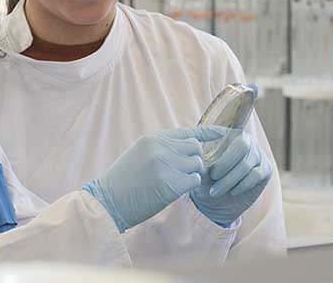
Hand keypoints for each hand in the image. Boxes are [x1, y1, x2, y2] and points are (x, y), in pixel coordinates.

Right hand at [82, 126, 225, 232]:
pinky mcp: (170, 184)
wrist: (109, 200)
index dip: (208, 132)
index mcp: (153, 138)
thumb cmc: (124, 180)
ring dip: (192, 174)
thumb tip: (188, 148)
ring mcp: (166, 165)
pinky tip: (176, 190)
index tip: (223, 132)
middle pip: (196, 148)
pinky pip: (194, 180)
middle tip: (185, 172)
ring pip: (197, 164)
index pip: (188, 132)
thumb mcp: (139, 153)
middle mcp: (160, 148)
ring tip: (177, 181)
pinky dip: (190, 185)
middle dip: (195, 160)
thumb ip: (162, 147)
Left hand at [190, 130, 271, 227]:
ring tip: (216, 190)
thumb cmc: (205, 179)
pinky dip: (242, 185)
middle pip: (241, 145)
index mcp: (228, 133)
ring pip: (246, 164)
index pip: (226, 131)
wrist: (217, 202)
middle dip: (226, 163)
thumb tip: (200, 158)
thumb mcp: (200, 169)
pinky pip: (256, 175)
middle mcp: (245, 139)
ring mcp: (257, 153)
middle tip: (213, 176)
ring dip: (230, 179)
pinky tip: (232, 191)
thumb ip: (201, 160)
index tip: (204, 159)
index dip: (216, 139)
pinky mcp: (266, 169)